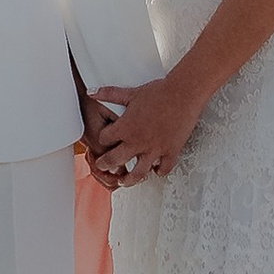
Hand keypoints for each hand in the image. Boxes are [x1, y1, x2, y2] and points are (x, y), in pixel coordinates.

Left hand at [86, 75, 203, 185]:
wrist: (183, 93)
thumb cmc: (158, 92)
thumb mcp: (131, 93)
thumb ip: (109, 94)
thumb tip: (90, 91)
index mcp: (125, 128)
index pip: (105, 140)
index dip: (103, 139)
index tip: (105, 140)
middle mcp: (137, 142)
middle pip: (114, 161)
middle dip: (105, 165)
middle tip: (103, 167)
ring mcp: (154, 149)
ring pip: (137, 173)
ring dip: (128, 179)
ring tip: (124, 181)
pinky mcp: (171, 151)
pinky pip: (163, 169)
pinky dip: (158, 171)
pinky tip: (155, 169)